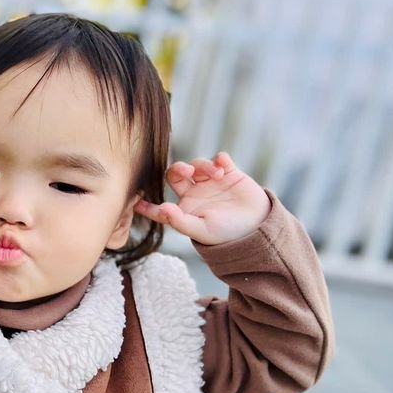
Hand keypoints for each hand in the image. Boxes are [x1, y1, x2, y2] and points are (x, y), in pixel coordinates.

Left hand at [133, 152, 269, 245]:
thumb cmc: (227, 234)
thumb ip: (181, 221)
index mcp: (185, 209)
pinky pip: (220, 159)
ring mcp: (211, 182)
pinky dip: (219, 159)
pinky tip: (223, 166)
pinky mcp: (229, 173)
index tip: (135, 202)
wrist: (258, 228)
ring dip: (204, 165)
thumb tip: (163, 209)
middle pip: (175, 174)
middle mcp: (194, 193)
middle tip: (187, 171)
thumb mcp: (202, 230)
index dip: (147, 205)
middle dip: (178, 168)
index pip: (160, 206)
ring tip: (218, 175)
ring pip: (197, 165)